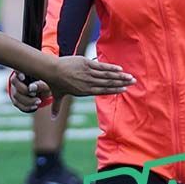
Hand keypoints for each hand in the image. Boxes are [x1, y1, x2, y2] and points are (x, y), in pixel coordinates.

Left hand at [8, 58, 135, 116]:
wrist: (52, 70)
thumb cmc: (55, 84)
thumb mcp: (58, 97)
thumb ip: (57, 108)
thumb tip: (51, 119)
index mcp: (85, 91)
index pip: (103, 91)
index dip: (114, 90)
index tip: (124, 90)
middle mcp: (89, 83)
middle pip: (108, 83)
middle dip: (121, 83)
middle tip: (133, 82)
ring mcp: (88, 73)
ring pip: (107, 75)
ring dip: (120, 76)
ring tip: (130, 76)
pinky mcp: (87, 64)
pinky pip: (101, 66)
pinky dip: (111, 67)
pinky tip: (119, 68)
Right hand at [8, 72, 51, 112]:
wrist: (45, 93)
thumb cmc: (47, 84)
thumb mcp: (48, 84)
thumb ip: (41, 85)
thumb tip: (31, 87)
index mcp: (25, 70)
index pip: (17, 68)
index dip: (18, 72)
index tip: (23, 77)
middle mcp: (17, 78)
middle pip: (14, 82)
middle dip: (24, 90)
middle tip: (35, 94)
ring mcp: (14, 88)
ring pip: (15, 94)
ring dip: (27, 100)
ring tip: (38, 101)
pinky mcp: (15, 98)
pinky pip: (17, 103)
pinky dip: (26, 107)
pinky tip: (35, 106)